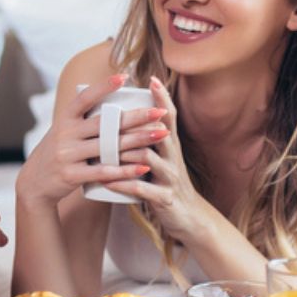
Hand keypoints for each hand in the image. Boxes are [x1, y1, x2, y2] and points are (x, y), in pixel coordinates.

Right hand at [16, 74, 169, 207]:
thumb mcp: (62, 131)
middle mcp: (65, 134)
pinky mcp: (72, 175)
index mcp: (64, 119)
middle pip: (106, 123)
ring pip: (109, 146)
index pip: (85, 98)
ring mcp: (68, 155)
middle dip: (137, 116)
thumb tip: (111, 98)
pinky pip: (103, 171)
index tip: (125, 76)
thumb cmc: (57, 153)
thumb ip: (82, 119)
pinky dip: (125, 170)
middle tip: (160, 112)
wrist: (34, 184)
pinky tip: (144, 167)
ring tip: (161, 135)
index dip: (103, 86)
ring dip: (139, 141)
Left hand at [104, 76, 215, 242]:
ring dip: (127, 151)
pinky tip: (108, 180)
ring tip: (107, 146)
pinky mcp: (164, 198)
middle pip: (161, 133)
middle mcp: (173, 158)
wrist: (190, 217)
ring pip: (148, 159)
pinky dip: (123, 184)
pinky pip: (141, 189)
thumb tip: (129, 119)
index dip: (162, 99)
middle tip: (121, 108)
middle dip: (143, 120)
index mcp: (171, 147)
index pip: (169, 118)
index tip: (152, 79)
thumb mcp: (164, 159)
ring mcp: (170, 178)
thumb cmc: (168, 184)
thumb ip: (149, 141)